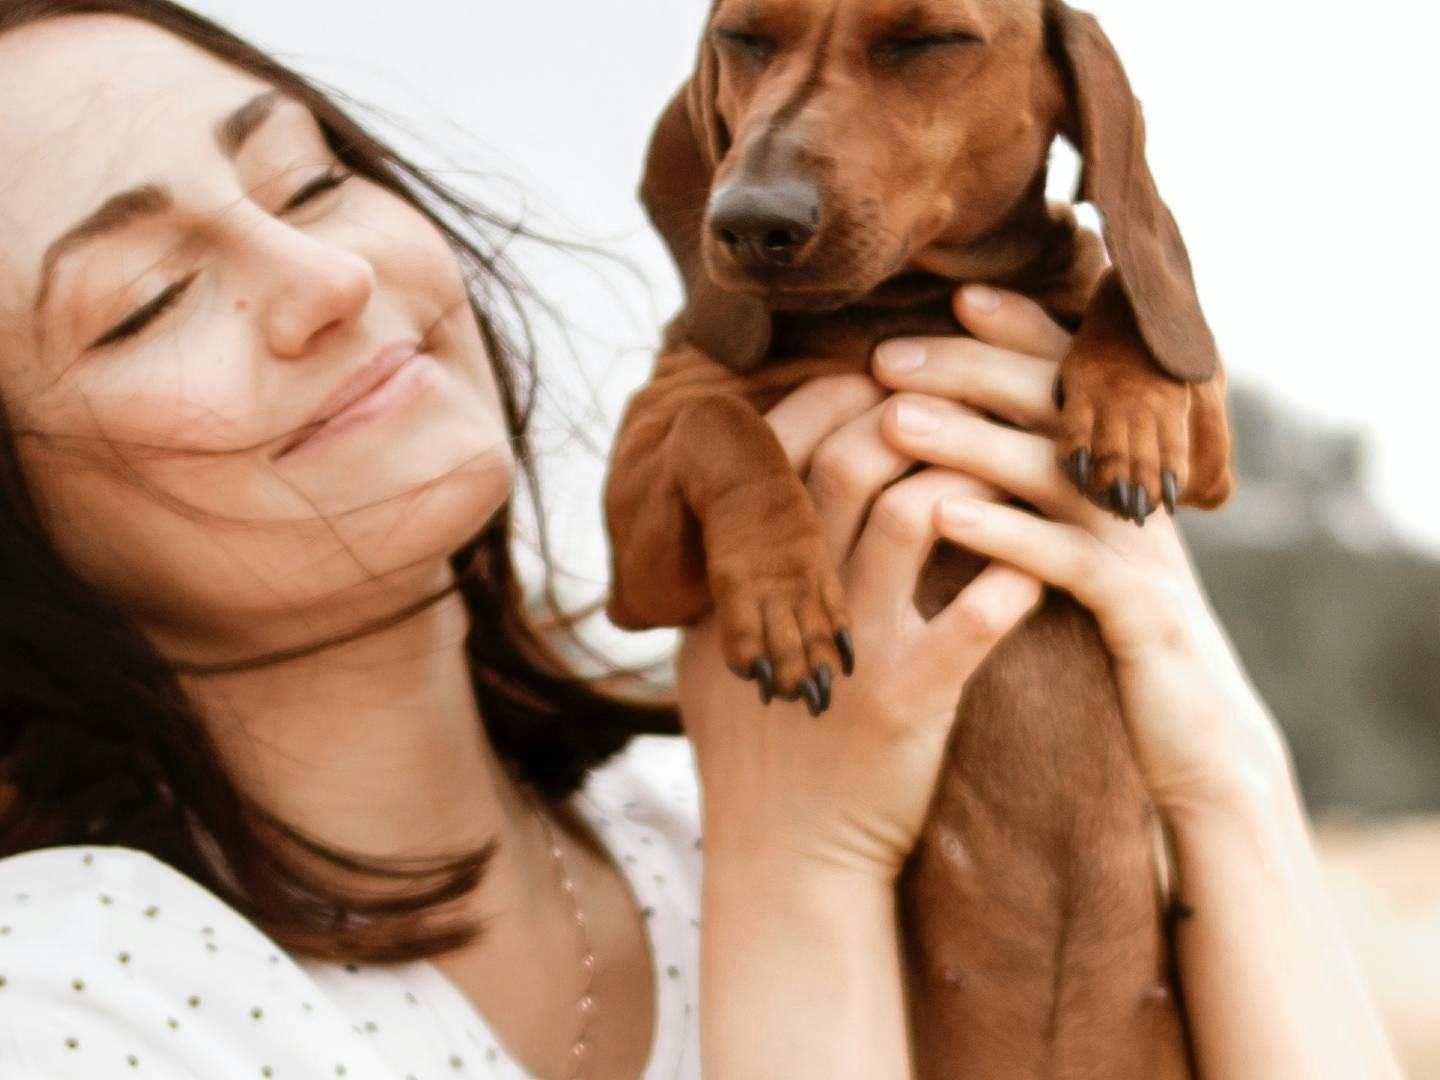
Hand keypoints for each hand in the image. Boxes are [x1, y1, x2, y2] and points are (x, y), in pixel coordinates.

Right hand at [677, 374, 1042, 883]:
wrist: (782, 857)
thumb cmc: (756, 747)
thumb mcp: (710, 651)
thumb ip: (731, 574)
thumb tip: (748, 492)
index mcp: (737, 577)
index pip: (778, 450)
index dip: (832, 396)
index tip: (878, 377)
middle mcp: (788, 599)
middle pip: (849, 459)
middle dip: (910, 411)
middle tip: (955, 402)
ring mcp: (849, 649)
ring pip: (915, 515)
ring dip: (971, 474)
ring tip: (1006, 468)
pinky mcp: (908, 703)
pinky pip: (974, 619)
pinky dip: (1014, 578)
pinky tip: (1036, 567)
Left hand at [872, 285, 1293, 817]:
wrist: (1196, 736)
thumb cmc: (1112, 637)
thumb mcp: (1078, 549)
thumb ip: (1040, 489)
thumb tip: (958, 431)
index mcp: (1117, 468)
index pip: (1069, 376)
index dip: (1016, 331)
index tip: (950, 296)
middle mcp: (1136, 490)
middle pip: (1058, 403)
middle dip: (968, 369)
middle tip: (883, 353)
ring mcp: (1145, 548)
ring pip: (1056, 472)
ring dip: (970, 440)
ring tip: (894, 421)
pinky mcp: (1142, 613)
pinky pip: (1070, 561)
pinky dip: (1007, 535)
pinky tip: (945, 520)